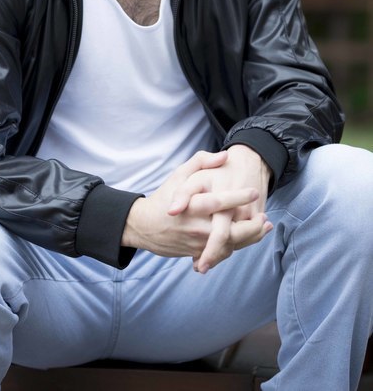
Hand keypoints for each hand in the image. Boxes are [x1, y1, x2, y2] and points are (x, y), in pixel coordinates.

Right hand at [121, 150, 266, 259]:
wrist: (144, 226)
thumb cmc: (164, 197)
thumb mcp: (179, 175)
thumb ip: (201, 162)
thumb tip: (224, 156)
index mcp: (191, 205)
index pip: (218, 202)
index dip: (237, 198)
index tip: (253, 191)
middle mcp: (195, 226)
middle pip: (229, 231)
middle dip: (251, 226)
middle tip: (265, 217)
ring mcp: (197, 242)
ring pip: (229, 245)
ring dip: (250, 237)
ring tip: (264, 227)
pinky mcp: (197, 252)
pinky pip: (222, 252)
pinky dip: (238, 245)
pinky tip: (249, 237)